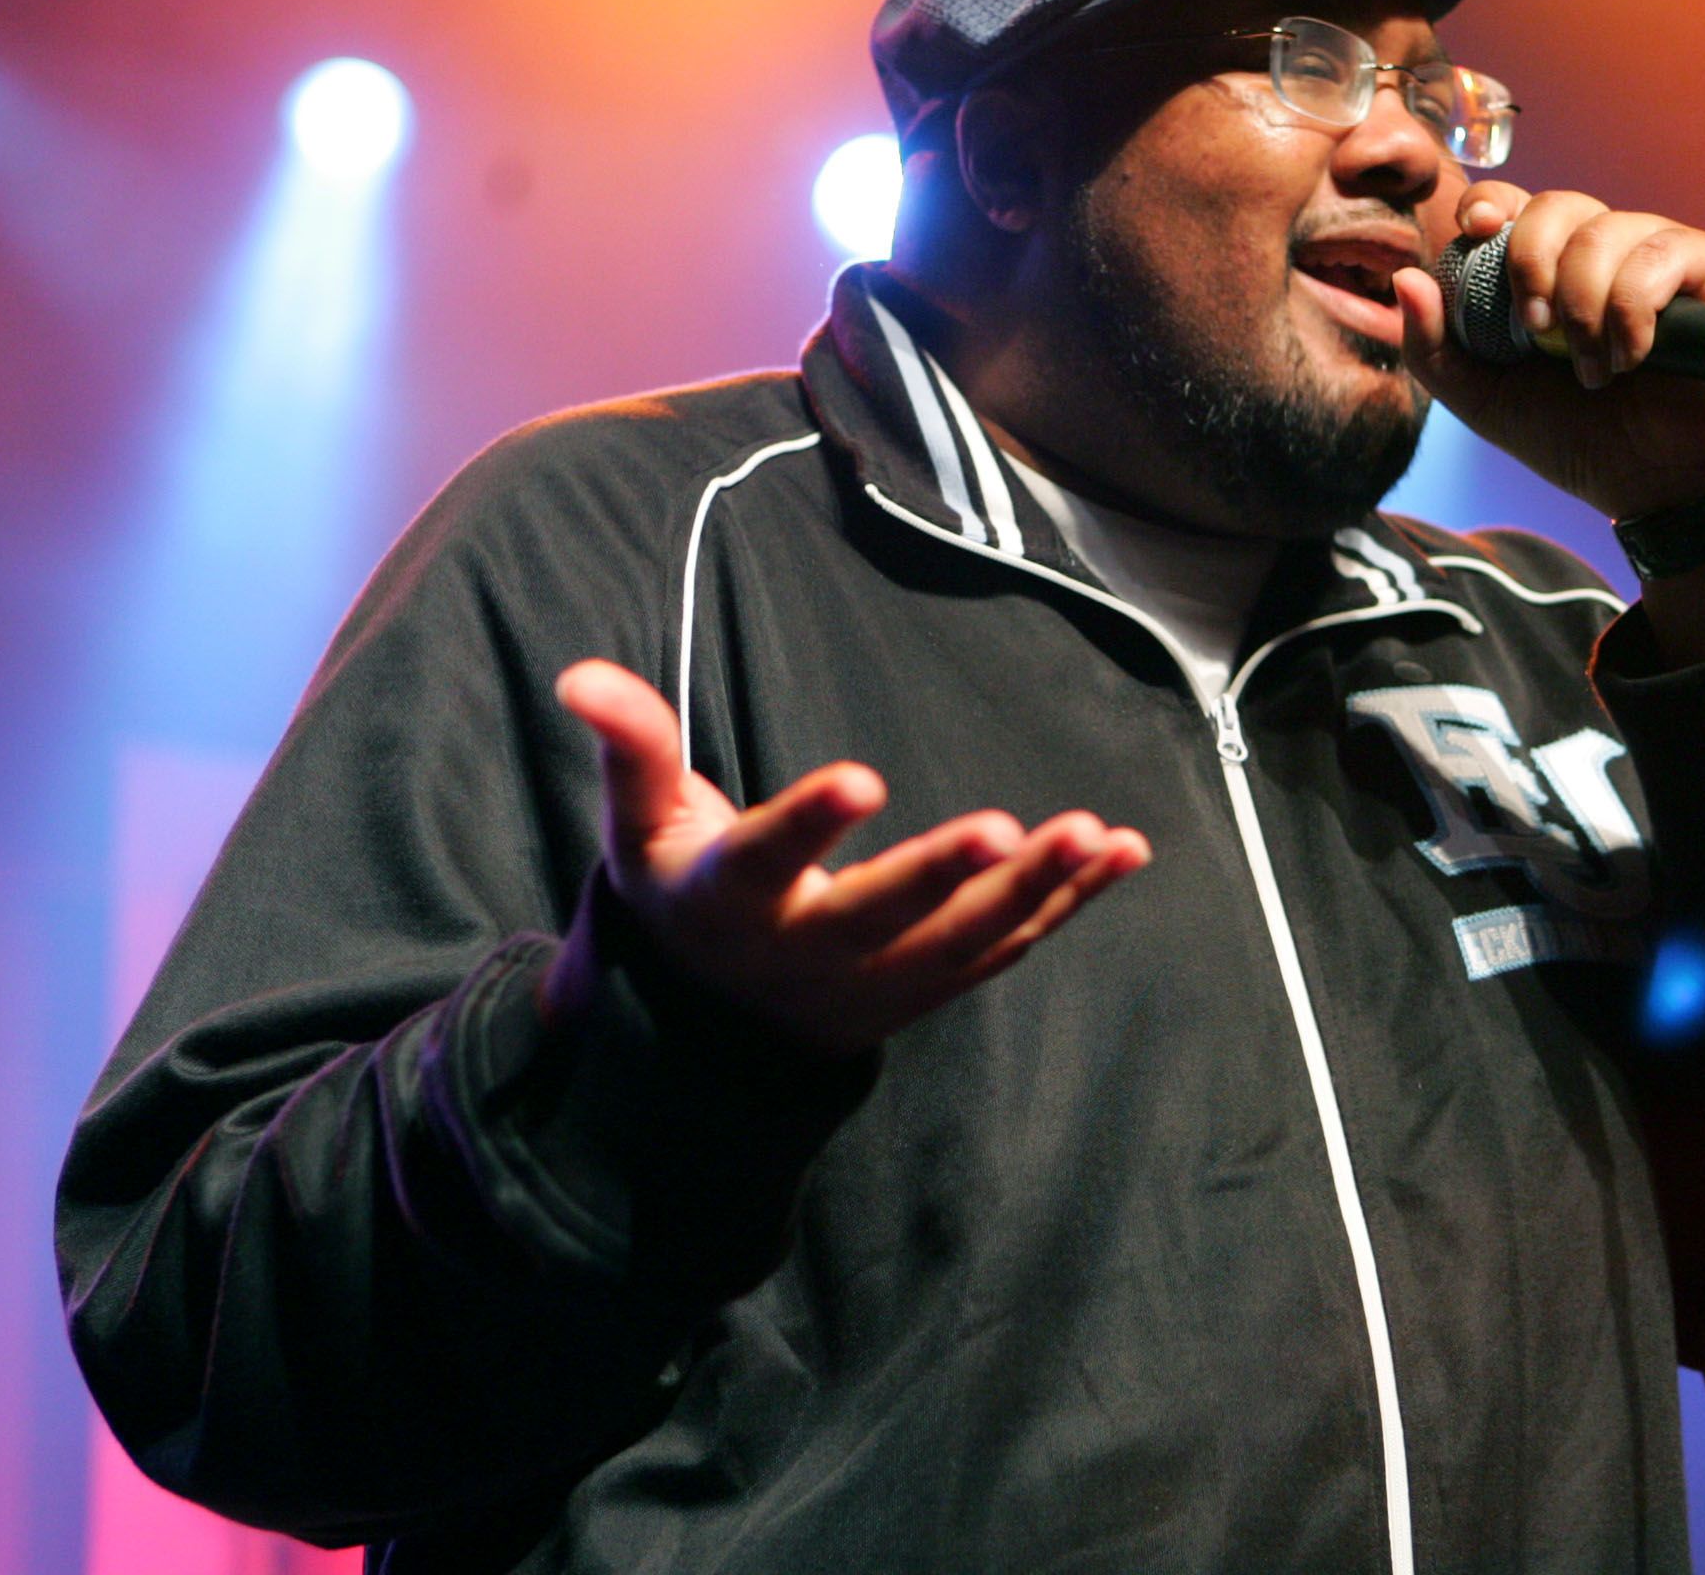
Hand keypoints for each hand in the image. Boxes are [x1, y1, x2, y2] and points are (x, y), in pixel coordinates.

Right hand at [555, 660, 1149, 1052]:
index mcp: (733, 903)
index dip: (810, 823)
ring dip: (1034, 891)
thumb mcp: (642, 829)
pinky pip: (1008, 950)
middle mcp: (809, 952)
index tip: (862, 778)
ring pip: (963, 942)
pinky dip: (1068, 906)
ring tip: (1095, 835)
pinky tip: (1124, 853)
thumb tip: (579, 673)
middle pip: (881, 917)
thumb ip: (632, 749)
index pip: (767, 861)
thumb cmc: (685, 895)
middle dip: (944, 877)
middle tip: (1004, 829)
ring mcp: (880, 981)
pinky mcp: (932, 987)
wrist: (716, 1030)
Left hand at [1392, 185, 1704, 521]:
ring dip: (1585, 306)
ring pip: (1608, 230)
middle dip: (1534, 262)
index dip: (1492, 203)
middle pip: (1558, 204)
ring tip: (1593, 370)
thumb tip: (1405, 278)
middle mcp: (1603, 250)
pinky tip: (1632, 357)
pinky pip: (1665, 253)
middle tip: (1535, 331)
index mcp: (1549, 268)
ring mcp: (1659, 256)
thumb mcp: (1485, 401)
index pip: (1515, 204)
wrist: (1652, 488)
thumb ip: (1434, 349)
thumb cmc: (1576, 439)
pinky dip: (1635, 308)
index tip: (1476, 230)